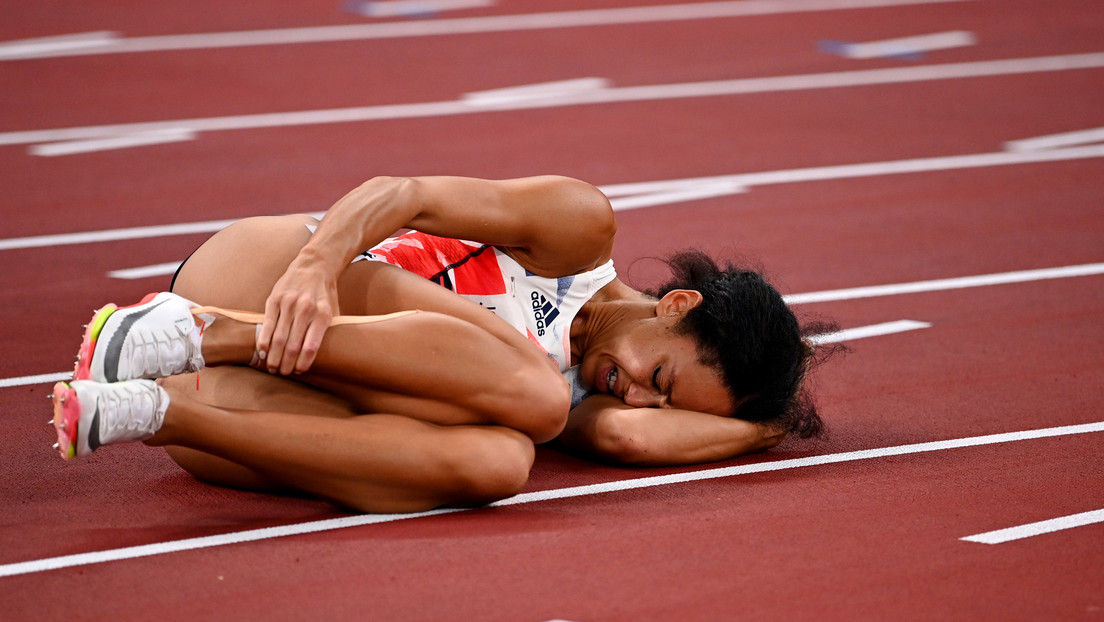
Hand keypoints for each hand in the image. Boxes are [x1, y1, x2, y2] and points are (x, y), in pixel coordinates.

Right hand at [256, 257, 338, 374]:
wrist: (313, 266)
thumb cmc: (324, 295)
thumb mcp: (334, 311)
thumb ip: (330, 331)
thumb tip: (328, 357)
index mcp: (323, 314)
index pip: (312, 345)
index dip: (304, 362)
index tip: (299, 371)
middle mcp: (305, 309)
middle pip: (293, 344)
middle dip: (287, 363)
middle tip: (283, 373)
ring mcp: (288, 303)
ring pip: (279, 337)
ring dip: (274, 356)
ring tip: (272, 367)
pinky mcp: (274, 299)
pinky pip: (267, 324)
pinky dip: (264, 341)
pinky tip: (262, 352)